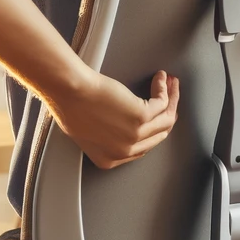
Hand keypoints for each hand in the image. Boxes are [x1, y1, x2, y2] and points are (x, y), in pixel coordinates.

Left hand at [52, 69, 179, 168]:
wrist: (68, 90)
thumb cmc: (69, 104)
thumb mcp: (85, 130)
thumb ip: (105, 135)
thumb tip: (122, 122)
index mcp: (109, 159)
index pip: (141, 148)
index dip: (151, 129)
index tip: (157, 116)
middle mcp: (124, 151)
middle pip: (157, 135)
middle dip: (166, 114)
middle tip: (169, 98)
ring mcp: (134, 135)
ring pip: (165, 119)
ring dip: (171, 99)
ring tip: (171, 85)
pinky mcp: (140, 116)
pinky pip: (161, 103)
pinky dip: (164, 89)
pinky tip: (162, 80)